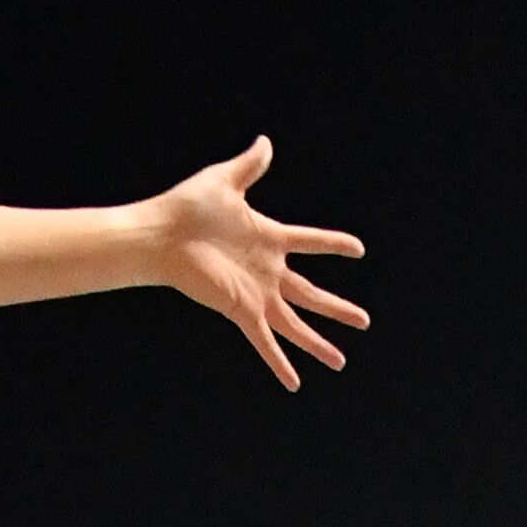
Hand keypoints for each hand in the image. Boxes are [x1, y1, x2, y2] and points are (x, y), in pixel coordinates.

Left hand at [151, 139, 365, 389]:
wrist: (160, 235)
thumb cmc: (187, 207)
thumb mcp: (225, 181)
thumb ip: (250, 165)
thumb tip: (265, 142)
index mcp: (268, 239)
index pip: (311, 242)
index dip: (334, 245)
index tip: (359, 250)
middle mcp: (267, 271)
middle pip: (312, 294)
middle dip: (338, 309)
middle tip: (365, 321)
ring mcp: (256, 294)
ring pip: (295, 324)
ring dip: (319, 343)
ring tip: (341, 361)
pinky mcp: (241, 310)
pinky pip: (265, 341)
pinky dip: (279, 363)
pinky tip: (294, 384)